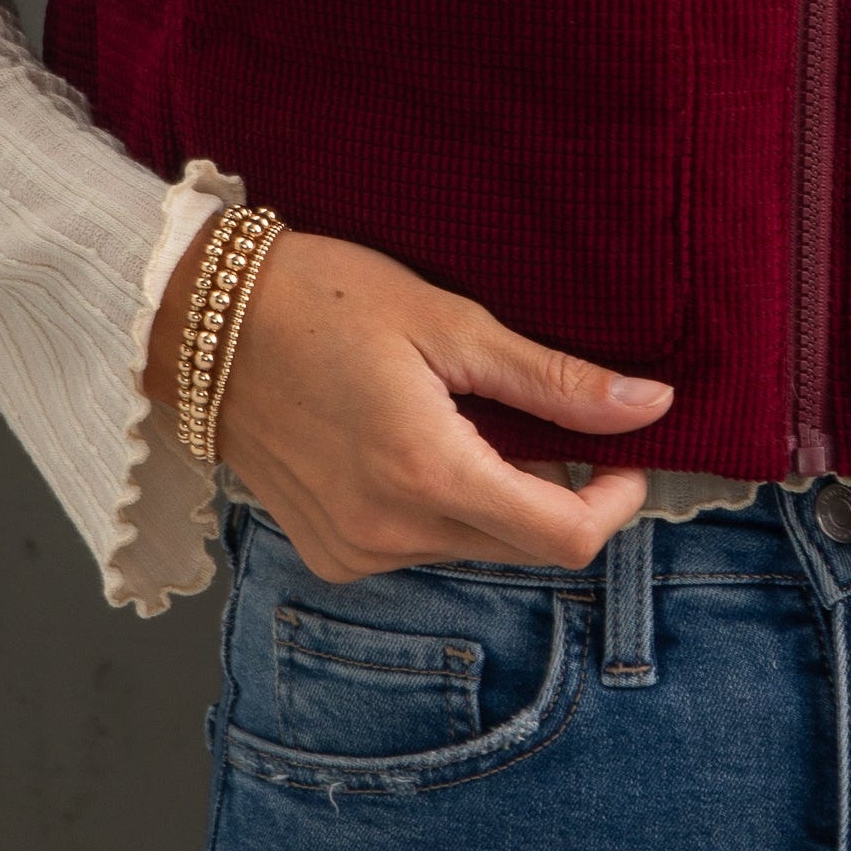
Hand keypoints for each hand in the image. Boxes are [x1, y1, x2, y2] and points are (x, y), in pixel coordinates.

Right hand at [145, 224, 674, 583]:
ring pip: (472, 547)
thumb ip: (553, 379)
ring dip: (501, 496)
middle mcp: (390, 535)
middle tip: (562, 419)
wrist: (200, 322)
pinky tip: (427, 437)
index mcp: (429, 476)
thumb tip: (650, 405)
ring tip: (481, 413)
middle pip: (522, 547)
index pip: (563, 539)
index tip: (626, 450)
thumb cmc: (324, 299)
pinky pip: (420, 546)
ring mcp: (354, 552)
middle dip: (562, 494)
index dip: (614, 502)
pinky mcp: (329, 551)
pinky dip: (447, 505)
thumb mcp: (450, 323)